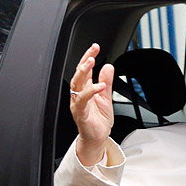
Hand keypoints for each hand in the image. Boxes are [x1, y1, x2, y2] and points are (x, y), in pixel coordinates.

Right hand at [70, 43, 114, 165]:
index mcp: (85, 89)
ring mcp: (78, 103)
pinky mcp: (80, 113)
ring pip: (76, 84)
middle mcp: (79, 95)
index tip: (95, 47)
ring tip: (92, 62)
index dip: (89, 57)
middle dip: (84, 60)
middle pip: (79, 73)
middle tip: (93, 51)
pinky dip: (90, 92)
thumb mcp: (107, 98)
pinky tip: (98, 86)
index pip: (85, 69)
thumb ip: (106, 82)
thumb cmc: (99, 121)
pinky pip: (82, 100)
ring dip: (83, 72)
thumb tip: (108, 66)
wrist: (97, 139)